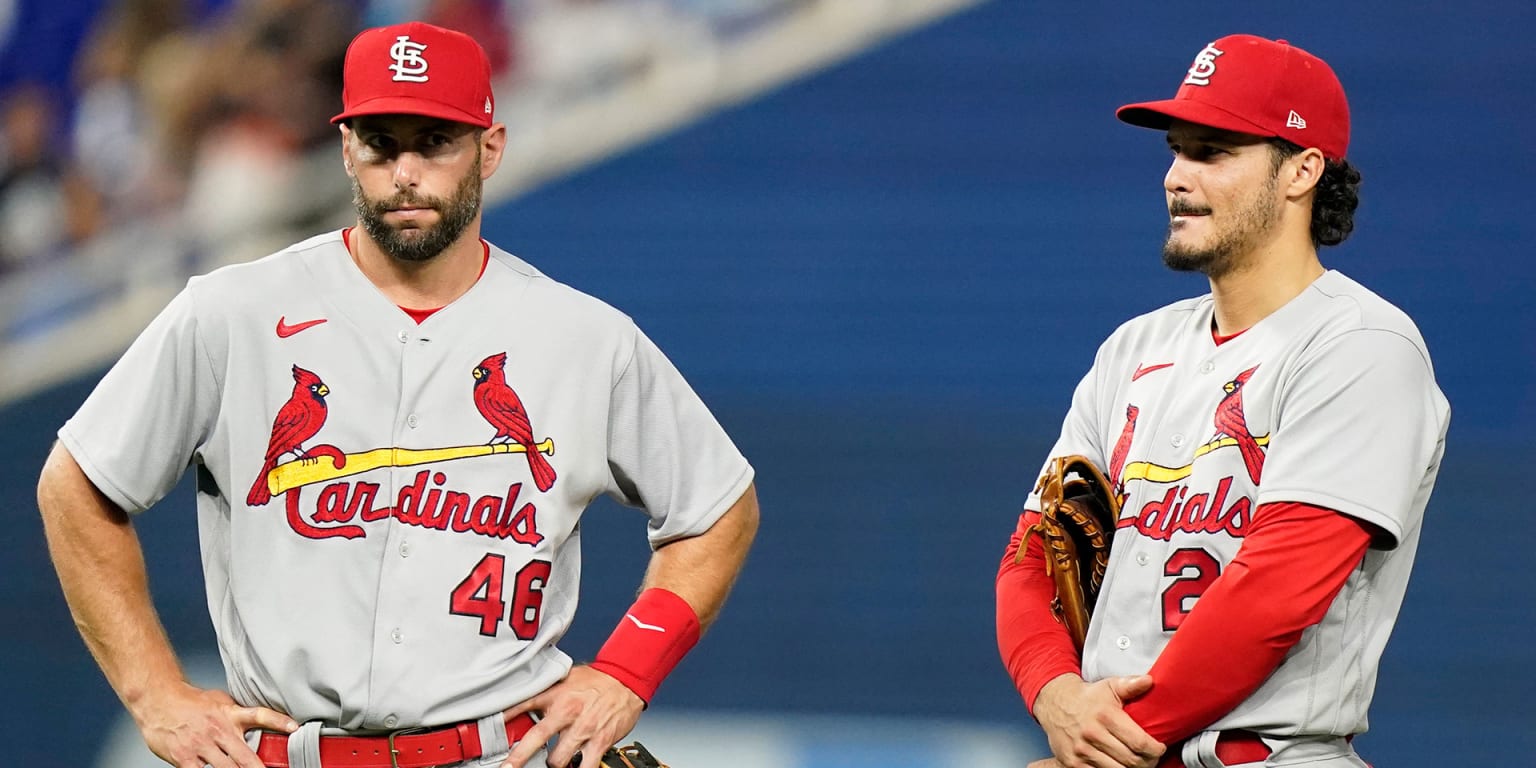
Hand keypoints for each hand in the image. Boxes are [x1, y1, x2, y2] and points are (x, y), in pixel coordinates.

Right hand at [132, 682, 296, 767]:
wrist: (158, 699)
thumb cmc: (189, 701)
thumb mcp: (219, 701)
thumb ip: (236, 714)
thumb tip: (255, 721)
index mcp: (230, 714)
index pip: (260, 715)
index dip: (278, 721)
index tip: (294, 728)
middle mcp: (219, 730)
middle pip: (245, 756)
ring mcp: (202, 746)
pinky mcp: (184, 758)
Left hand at [501, 665, 644, 767]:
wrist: (626, 678)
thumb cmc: (596, 680)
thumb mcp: (565, 679)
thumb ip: (545, 693)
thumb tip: (522, 703)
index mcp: (556, 695)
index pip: (522, 706)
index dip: (504, 720)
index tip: (490, 734)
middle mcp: (567, 712)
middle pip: (535, 740)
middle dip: (520, 758)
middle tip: (509, 767)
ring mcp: (583, 729)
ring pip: (558, 759)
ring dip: (554, 764)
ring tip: (556, 761)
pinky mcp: (599, 741)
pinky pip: (586, 766)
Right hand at [1033, 673, 1164, 767]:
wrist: (1055, 704)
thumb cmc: (1088, 697)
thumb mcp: (1110, 686)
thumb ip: (1130, 684)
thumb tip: (1149, 681)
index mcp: (1105, 715)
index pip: (1139, 742)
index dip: (1155, 750)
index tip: (1159, 748)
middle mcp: (1092, 734)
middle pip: (1131, 761)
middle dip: (1148, 762)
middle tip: (1152, 758)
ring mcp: (1081, 751)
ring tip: (1138, 762)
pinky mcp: (1073, 763)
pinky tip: (1119, 764)